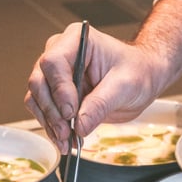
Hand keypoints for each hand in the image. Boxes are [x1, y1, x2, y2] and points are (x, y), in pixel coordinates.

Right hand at [25, 0, 181, 153]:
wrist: (144, 79)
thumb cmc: (138, 71)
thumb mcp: (125, 85)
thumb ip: (101, 104)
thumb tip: (80, 125)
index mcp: (77, 40)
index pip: (54, 62)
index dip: (59, 89)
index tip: (71, 112)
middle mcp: (60, 54)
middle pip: (39, 81)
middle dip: (52, 110)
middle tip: (67, 132)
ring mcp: (56, 75)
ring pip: (37, 98)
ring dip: (49, 122)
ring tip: (66, 141)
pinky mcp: (57, 94)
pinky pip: (45, 111)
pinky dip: (52, 127)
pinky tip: (65, 141)